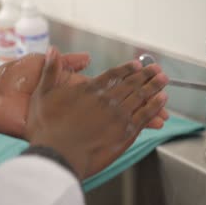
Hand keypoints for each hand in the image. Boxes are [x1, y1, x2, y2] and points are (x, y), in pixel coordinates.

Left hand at [0, 48, 167, 136]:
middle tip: (164, 93)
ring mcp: (75, 119)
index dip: (130, 82)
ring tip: (162, 113)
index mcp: (74, 89)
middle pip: (118, 101)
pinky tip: (138, 128)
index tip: (150, 78)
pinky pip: (99, 132)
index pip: (110, 85)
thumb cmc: (14, 82)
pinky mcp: (68, 133)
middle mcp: (79, 104)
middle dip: (143, 97)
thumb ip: (63, 63)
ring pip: (113, 117)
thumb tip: (87, 58)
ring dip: (139, 114)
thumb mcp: (39, 65)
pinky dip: (119, 130)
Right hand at [26, 47, 168, 178]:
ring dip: (154, 86)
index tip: (136, 65)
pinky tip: (163, 101)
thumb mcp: (42, 95)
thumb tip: (53, 50)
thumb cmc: (46, 128)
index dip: (126, 69)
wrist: (57, 155)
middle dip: (146, 75)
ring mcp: (118, 116)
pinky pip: (145, 115)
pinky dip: (155, 106)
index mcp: (89, 89)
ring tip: (163, 79)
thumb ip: (50, 71)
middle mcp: (106, 99)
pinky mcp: (125, 133)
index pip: (113, 75)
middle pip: (131, 83)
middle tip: (157, 69)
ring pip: (141, 96)